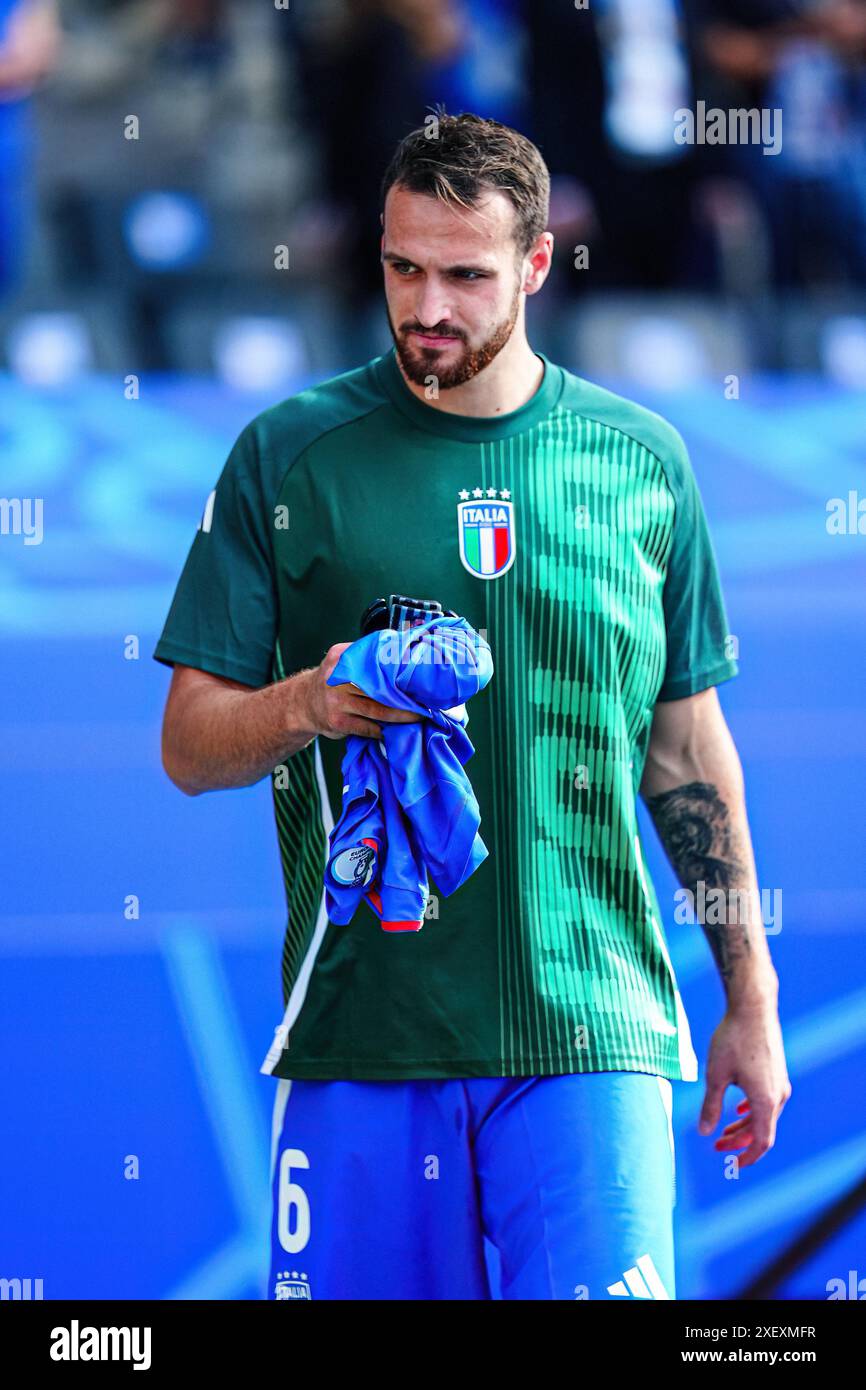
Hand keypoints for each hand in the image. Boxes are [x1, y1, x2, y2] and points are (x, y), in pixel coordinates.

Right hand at [301, 642, 421, 740]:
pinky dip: (384, 730)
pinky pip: (368, 727)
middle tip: (425, 698)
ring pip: (378, 710)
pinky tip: (395, 730)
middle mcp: (337, 677)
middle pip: (379, 686)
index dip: (398, 666)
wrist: (303, 703)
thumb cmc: (334, 681)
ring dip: (401, 715)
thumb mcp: (342, 659)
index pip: (374, 658)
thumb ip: (365, 655)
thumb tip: (404, 647)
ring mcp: (336, 701)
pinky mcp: (338, 722)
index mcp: (341, 656)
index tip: (418, 672)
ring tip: (418, 715)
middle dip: (404, 694)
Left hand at [698, 1001, 791, 1167]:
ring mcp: (779, 1083)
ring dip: (744, 1126)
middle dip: (739, 1142)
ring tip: (723, 1131)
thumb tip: (704, 1131)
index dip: (748, 1156)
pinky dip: (752, 1111)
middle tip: (716, 1147)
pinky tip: (738, 1109)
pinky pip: (766, 1100)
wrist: (753, 1007)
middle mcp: (778, 1095)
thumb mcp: (715, 1074)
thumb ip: (710, 1106)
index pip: (762, 1141)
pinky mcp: (776, 1072)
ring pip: (764, 1115)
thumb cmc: (732, 1039)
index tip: (733, 1165)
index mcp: (765, 1100)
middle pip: (762, 1130)